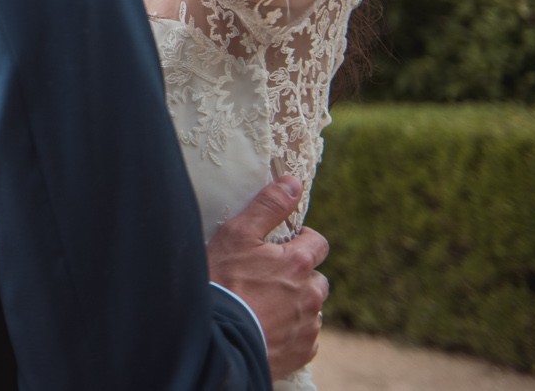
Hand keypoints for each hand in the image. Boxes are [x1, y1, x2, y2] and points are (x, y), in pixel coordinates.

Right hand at [205, 176, 329, 379]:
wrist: (217, 338)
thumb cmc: (223, 281)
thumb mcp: (237, 234)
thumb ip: (268, 206)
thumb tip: (292, 182)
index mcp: (299, 263)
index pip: (318, 243)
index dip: (301, 240)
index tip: (281, 246)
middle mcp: (311, 294)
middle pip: (317, 279)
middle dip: (300, 276)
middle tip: (268, 278)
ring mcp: (308, 325)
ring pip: (311, 308)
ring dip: (295, 304)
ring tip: (264, 306)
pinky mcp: (302, 351)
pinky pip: (304, 337)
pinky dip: (291, 331)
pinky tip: (267, 327)